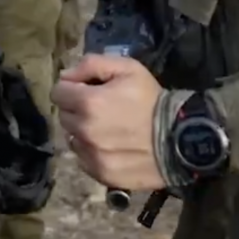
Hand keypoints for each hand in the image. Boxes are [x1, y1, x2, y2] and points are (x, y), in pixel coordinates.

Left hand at [51, 54, 167, 191]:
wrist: (180, 140)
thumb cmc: (153, 100)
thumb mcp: (128, 69)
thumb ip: (92, 64)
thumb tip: (65, 75)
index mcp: (88, 102)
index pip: (58, 93)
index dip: (71, 88)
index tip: (86, 89)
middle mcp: (84, 130)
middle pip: (64, 115)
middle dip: (76, 108)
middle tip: (100, 108)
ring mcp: (92, 155)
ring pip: (72, 138)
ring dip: (82, 131)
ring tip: (106, 128)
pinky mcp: (101, 173)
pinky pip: (83, 159)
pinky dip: (91, 151)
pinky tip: (111, 146)